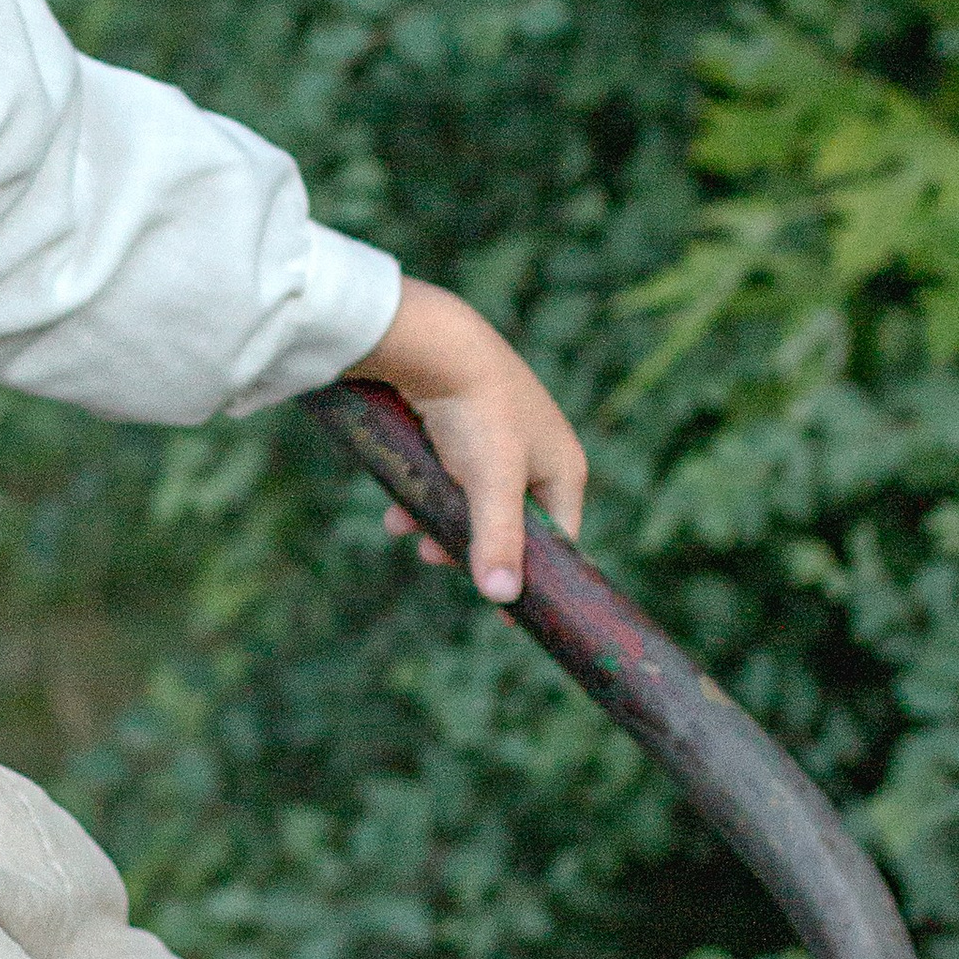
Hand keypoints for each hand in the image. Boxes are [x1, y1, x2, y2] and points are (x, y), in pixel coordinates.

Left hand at [347, 278, 585, 604]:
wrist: (433, 343)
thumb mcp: (490, 483)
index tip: (507, 615)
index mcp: (563, 469)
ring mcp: (497, 442)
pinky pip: (447, 478)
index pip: (557, 541)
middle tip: (433, 558)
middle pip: (507, 526)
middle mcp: (537, 455)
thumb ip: (496, 540)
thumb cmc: (476, 412)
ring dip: (438, 523)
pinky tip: (396, 510)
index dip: (531, 577)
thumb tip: (502, 598)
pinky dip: (424, 497)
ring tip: (407, 529)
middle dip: (467, 546)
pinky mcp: (460, 430)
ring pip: (470, 504)